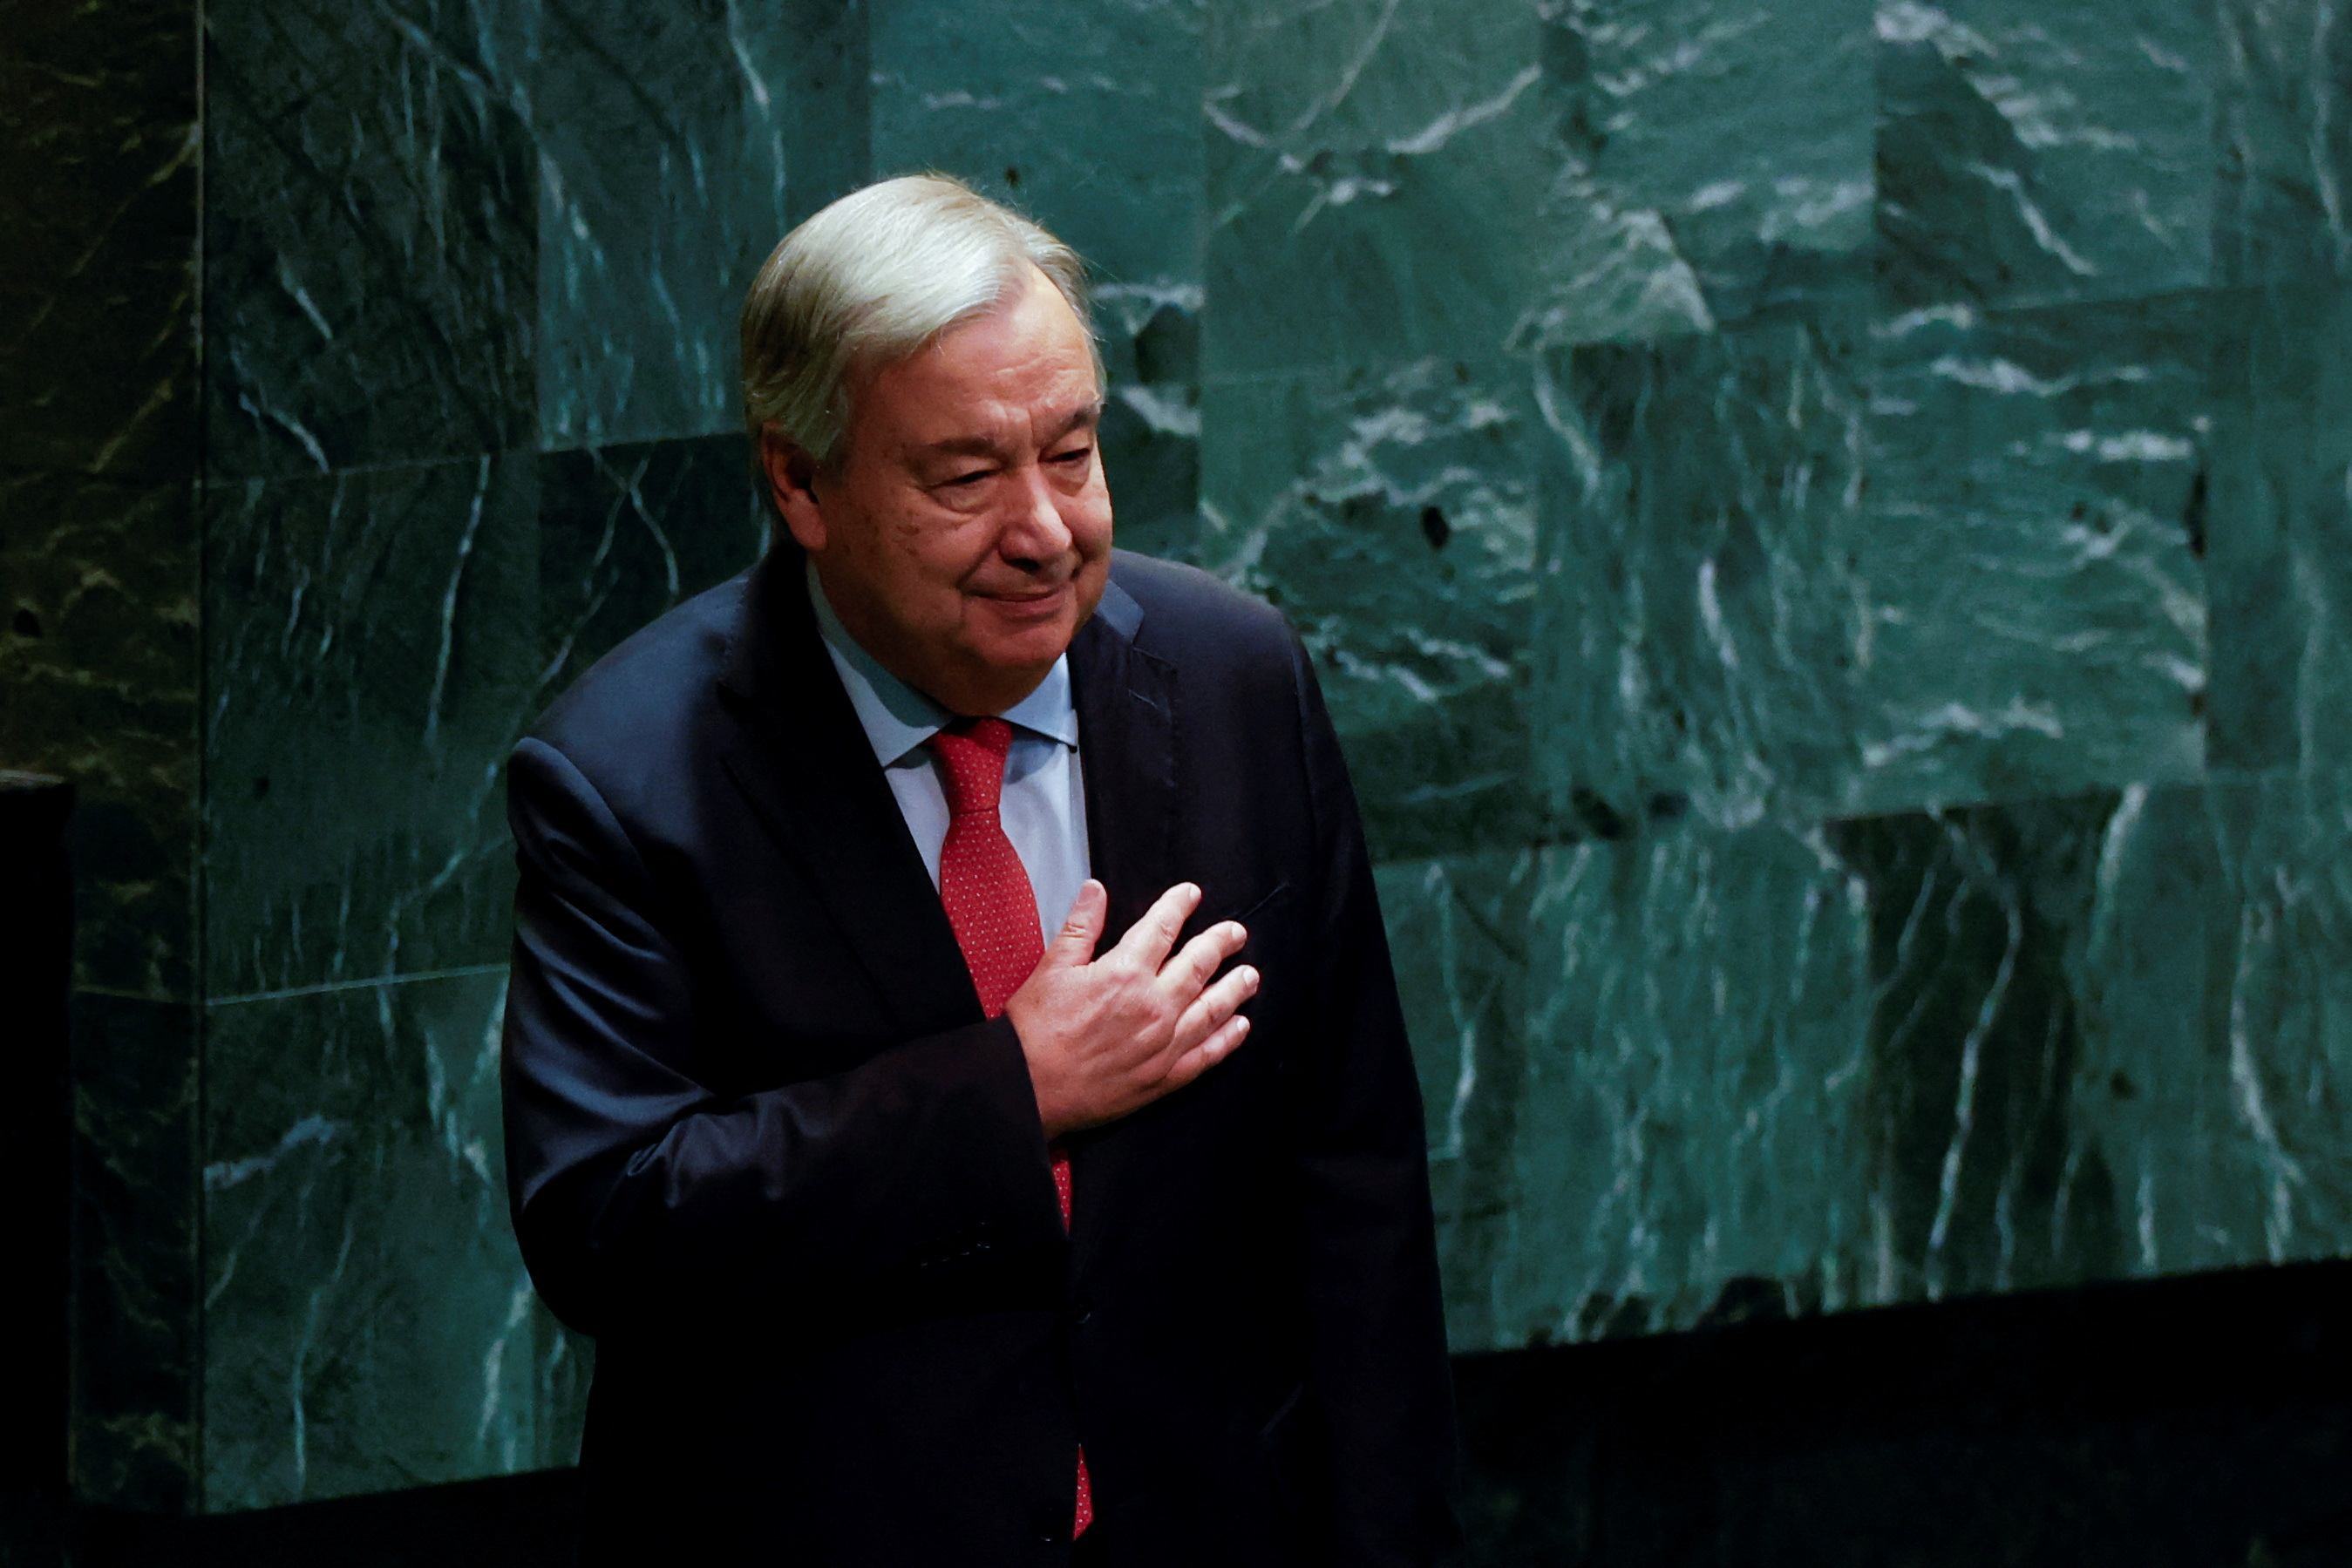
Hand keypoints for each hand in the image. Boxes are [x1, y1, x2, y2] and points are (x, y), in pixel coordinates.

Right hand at [1005, 880, 1257, 1139]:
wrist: (1028, 1088)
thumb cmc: (1035, 1031)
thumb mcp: (1052, 967)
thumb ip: (1081, 926)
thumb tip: (1096, 890)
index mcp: (1125, 973)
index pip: (1162, 928)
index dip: (1179, 906)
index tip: (1191, 895)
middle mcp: (1153, 1006)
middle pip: (1199, 965)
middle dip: (1220, 943)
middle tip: (1235, 933)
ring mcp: (1163, 1044)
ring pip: (1212, 1008)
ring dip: (1234, 988)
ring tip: (1250, 975)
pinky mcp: (1163, 1077)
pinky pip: (1207, 1054)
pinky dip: (1227, 1038)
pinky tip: (1239, 1026)